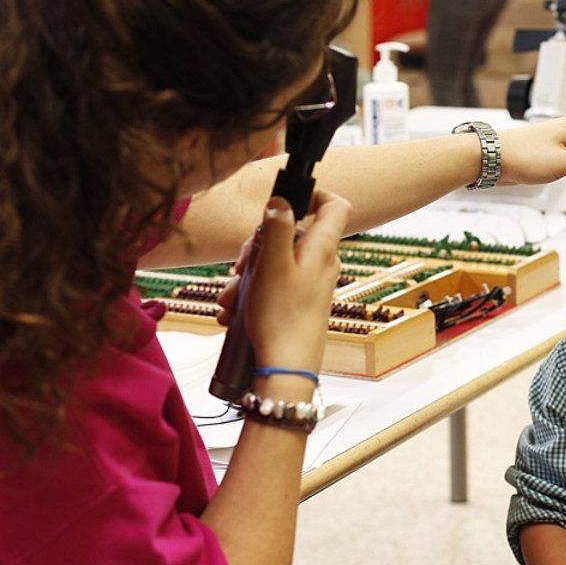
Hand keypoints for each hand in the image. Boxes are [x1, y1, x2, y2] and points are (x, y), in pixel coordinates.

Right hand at [237, 191, 349, 371]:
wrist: (286, 369)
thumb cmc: (281, 318)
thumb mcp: (272, 264)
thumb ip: (277, 226)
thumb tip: (281, 199)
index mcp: (321, 247)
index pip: (334, 205)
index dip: (313, 195)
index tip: (285, 200)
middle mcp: (321, 263)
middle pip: (292, 234)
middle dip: (259, 245)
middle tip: (240, 265)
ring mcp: (311, 284)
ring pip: (276, 263)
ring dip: (248, 276)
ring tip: (231, 298)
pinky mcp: (300, 303)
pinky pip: (274, 286)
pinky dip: (252, 294)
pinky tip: (234, 312)